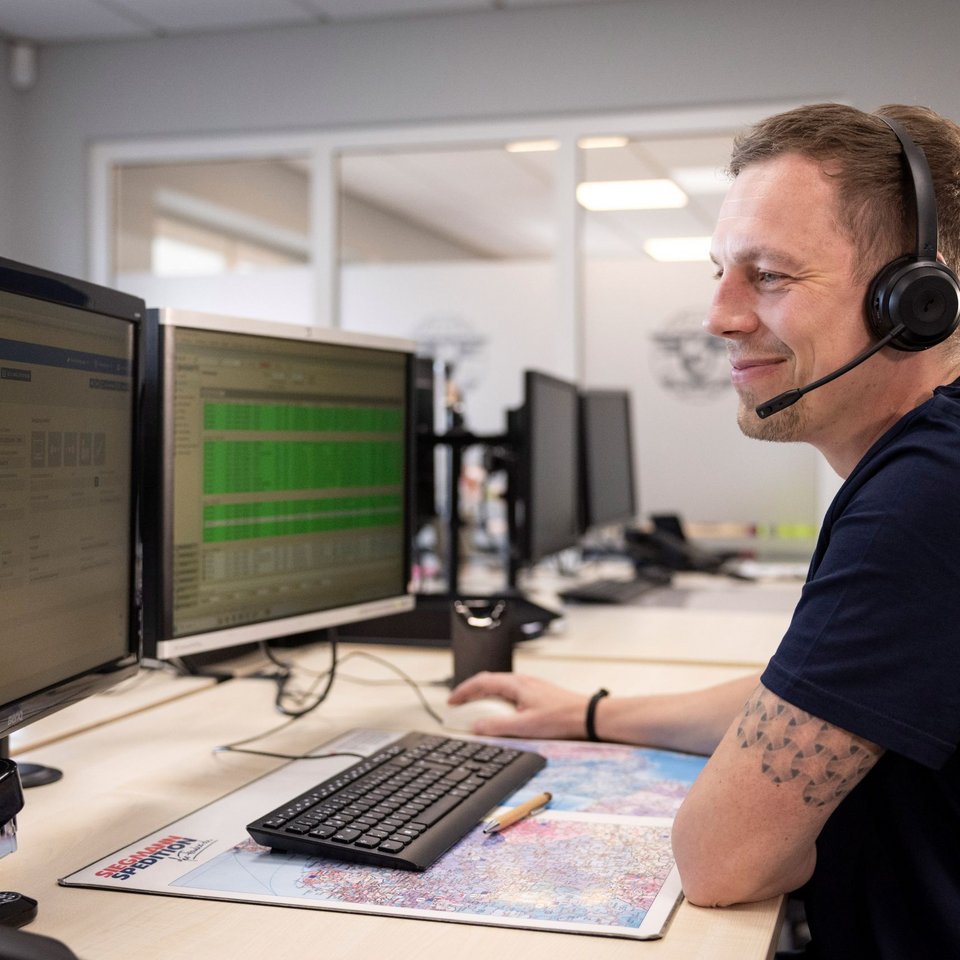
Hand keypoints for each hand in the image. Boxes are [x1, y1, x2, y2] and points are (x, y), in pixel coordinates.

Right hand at [447, 671, 588, 738]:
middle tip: (459, 705)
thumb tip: (476, 726)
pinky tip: (501, 713)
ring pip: (500, 687)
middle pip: (488, 681)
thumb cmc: (561, 718)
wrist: (587, 716)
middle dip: (471, 692)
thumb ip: (497, 726)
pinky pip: (510, 692)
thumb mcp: (524, 726)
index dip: (463, 691)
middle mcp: (522, 681)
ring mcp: (530, 686)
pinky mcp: (537, 694)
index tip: (452, 701)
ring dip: (484, 696)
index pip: (481, 682)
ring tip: (476, 711)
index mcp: (515, 684)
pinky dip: (497, 700)